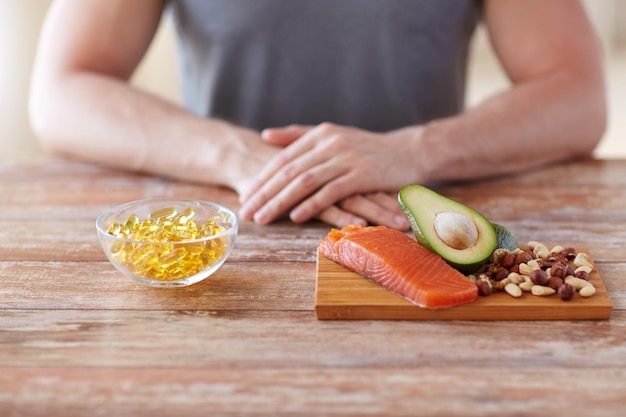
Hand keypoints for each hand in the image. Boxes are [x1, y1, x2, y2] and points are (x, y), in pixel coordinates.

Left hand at [239, 122, 421, 224]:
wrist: (409, 151)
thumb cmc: (368, 148)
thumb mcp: (333, 135)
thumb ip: (298, 135)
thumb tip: (265, 135)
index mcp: (320, 134)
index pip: (282, 158)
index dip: (261, 179)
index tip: (244, 196)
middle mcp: (330, 143)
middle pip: (288, 171)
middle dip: (264, 193)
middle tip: (245, 212)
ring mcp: (346, 158)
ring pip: (304, 182)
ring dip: (280, 202)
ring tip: (263, 218)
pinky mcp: (362, 174)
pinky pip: (330, 192)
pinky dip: (311, 204)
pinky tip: (296, 217)